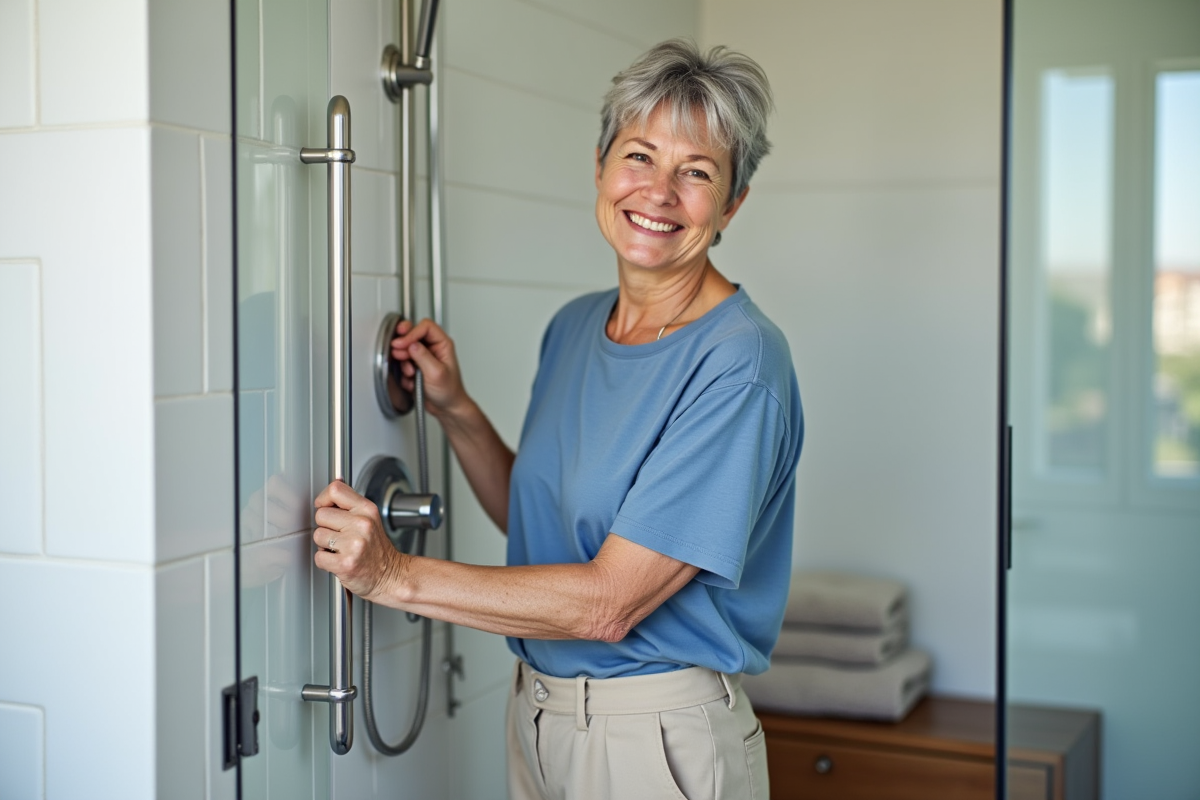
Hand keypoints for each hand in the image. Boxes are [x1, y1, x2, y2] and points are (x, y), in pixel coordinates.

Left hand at [312, 480, 405, 602]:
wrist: (390, 576)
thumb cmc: (377, 550)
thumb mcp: (370, 519)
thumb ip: (350, 505)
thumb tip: (331, 489)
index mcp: (367, 510)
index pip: (335, 490)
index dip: (324, 498)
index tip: (325, 507)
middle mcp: (362, 524)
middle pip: (321, 514)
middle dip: (325, 526)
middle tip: (339, 535)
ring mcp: (354, 544)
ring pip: (318, 535)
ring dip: (324, 545)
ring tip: (340, 549)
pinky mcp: (345, 563)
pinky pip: (319, 556)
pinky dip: (325, 561)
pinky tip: (339, 560)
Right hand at [390, 318, 468, 419]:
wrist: (447, 407)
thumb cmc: (450, 391)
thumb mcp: (436, 373)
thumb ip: (423, 357)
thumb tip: (411, 345)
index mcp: (443, 344)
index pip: (425, 327)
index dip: (412, 333)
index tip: (402, 343)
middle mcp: (433, 348)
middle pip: (413, 334)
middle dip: (404, 346)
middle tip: (399, 353)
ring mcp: (424, 357)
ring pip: (405, 350)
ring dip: (404, 362)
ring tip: (410, 373)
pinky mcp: (416, 367)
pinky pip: (403, 364)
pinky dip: (404, 373)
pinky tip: (412, 381)